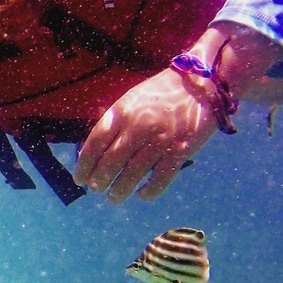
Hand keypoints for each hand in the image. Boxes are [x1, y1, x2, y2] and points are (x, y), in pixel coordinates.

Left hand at [73, 68, 218, 203]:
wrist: (203, 84)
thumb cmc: (161, 93)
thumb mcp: (131, 100)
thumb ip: (115, 122)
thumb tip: (95, 151)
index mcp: (122, 112)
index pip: (95, 143)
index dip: (84, 164)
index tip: (79, 178)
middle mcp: (137, 128)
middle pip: (111, 162)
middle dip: (99, 180)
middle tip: (95, 189)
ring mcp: (159, 141)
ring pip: (132, 175)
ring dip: (119, 191)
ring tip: (112, 198)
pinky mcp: (180, 152)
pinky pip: (159, 179)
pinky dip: (148, 191)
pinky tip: (142, 194)